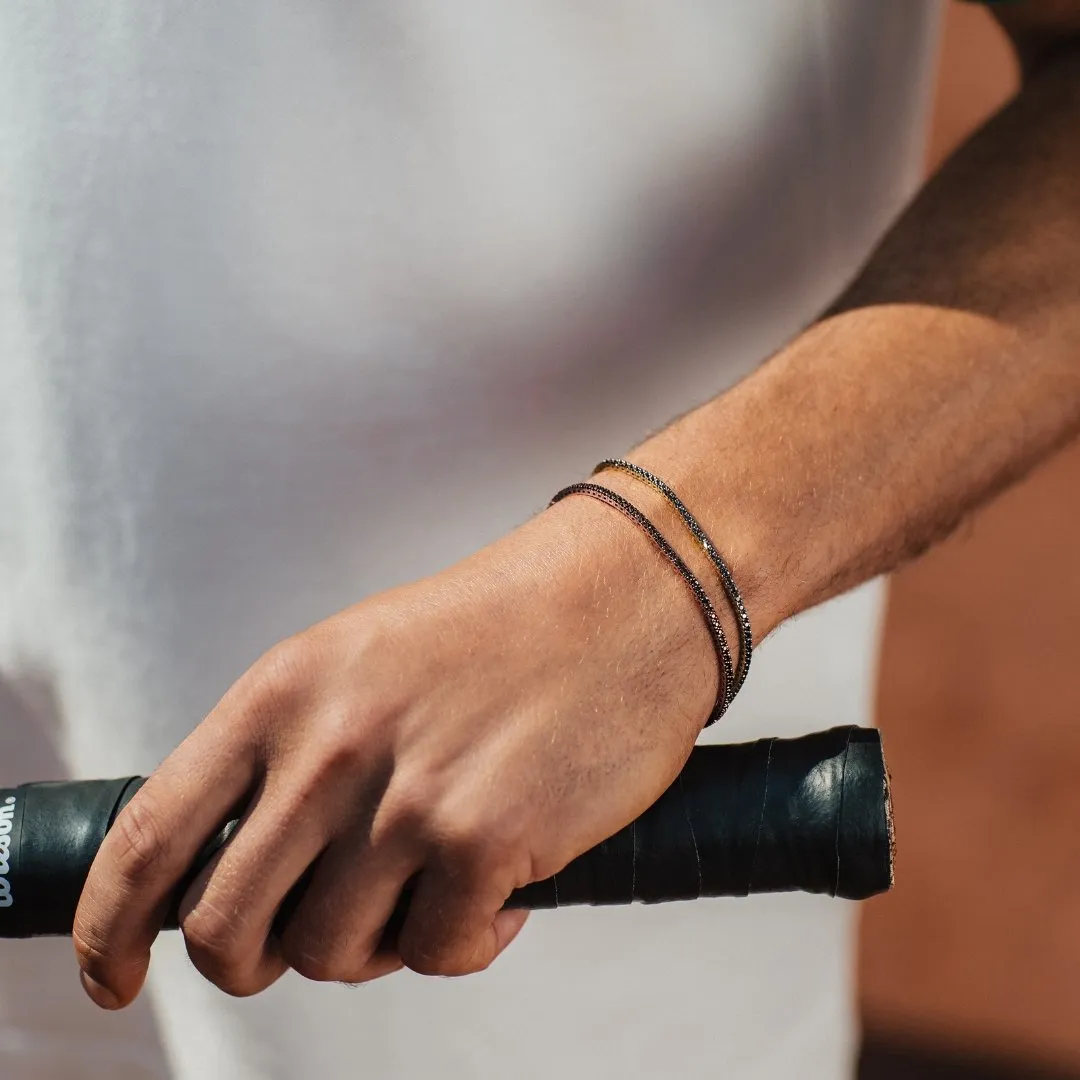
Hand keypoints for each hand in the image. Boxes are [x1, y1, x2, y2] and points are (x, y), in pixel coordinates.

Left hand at [73, 485, 720, 1006]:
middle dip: (255, 962)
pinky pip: (440, 953)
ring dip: (377, 944)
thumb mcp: (360, 661)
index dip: (109, 926)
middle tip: (304, 942)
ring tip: (427, 891)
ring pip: (332, 954)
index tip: (113, 974)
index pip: (151, 836)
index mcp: (283, 694)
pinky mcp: (485, 842)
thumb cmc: (502, 628)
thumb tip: (251, 865)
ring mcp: (405, 801)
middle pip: (226, 929)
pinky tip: (500, 893)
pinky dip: (468, 940)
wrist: (622, 597)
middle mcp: (329, 751)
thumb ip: (291, 752)